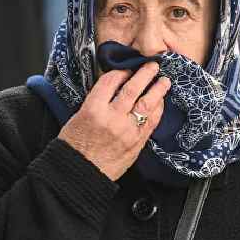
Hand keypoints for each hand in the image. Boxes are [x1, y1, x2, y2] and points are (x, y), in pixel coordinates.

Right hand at [58, 63, 171, 180]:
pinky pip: (152, 122)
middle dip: (145, 74)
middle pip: (132, 89)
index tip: (126, 69)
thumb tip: (114, 89)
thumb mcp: (78, 117)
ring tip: (164, 81)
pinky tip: (160, 102)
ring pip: (147, 104)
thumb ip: (97, 102)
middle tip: (153, 66)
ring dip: (158, 90)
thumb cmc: (75, 146)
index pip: (110, 82)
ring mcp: (127, 131)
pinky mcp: (137, 143)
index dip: (120, 72)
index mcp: (93, 109)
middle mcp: (112, 118)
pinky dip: (157, 110)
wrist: (80, 173)